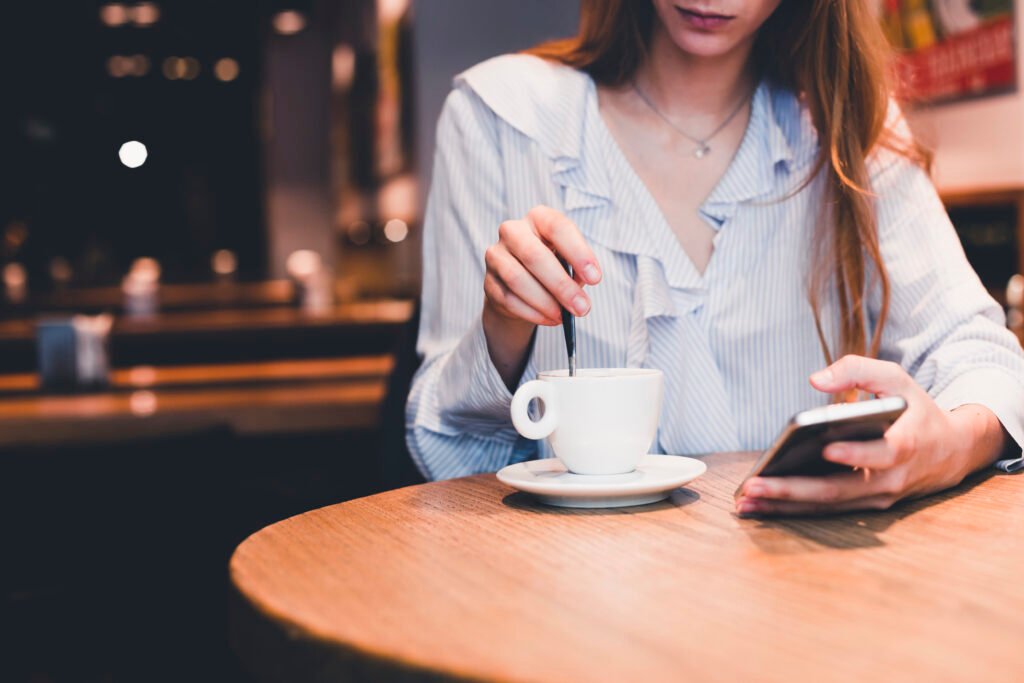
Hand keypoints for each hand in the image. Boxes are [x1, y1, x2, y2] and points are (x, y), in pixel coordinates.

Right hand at [482, 205, 601, 386]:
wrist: (522, 285)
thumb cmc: (553, 266)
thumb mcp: (569, 260)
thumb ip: (576, 269)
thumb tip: (576, 289)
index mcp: (538, 218)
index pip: (558, 227)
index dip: (578, 253)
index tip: (595, 279)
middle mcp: (512, 231)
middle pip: (534, 255)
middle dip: (561, 285)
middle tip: (582, 307)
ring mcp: (496, 256)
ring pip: (517, 279)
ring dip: (545, 302)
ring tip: (564, 316)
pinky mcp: (488, 282)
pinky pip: (508, 299)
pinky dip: (532, 312)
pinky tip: (549, 318)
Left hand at [735, 355, 1006, 515]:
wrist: (950, 451)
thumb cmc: (914, 410)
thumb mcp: (895, 378)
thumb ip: (858, 371)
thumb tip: (816, 380)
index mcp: (905, 444)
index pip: (882, 453)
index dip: (855, 453)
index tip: (826, 448)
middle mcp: (890, 479)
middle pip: (839, 489)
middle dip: (793, 489)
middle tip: (755, 485)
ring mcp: (877, 498)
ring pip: (828, 506)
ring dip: (784, 506)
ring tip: (745, 500)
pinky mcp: (864, 507)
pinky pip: (825, 511)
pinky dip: (791, 510)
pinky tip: (759, 505)